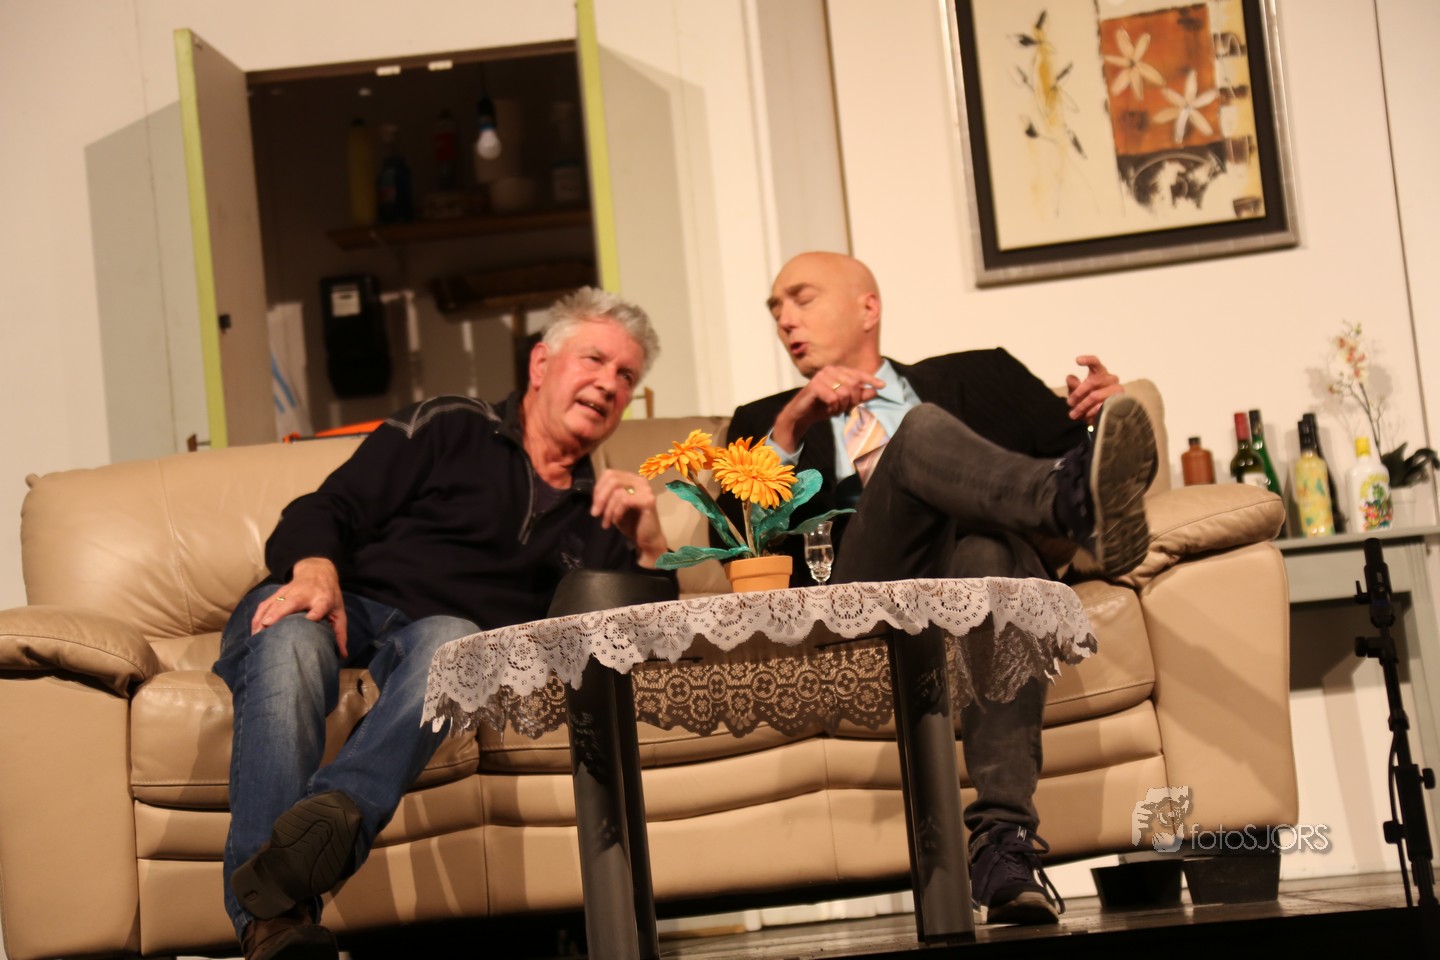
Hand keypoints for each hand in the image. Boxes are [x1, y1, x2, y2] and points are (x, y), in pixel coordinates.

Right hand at [250, 557, 349, 655]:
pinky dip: (258, 616)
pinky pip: (266, 603)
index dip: (316, 612)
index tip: (310, 618)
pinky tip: (254, 630)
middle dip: (279, 612)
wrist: (318, 571)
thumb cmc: (329, 596)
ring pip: (275, 602)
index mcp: (323, 598)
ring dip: (264, 616)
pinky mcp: (278, 592)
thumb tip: (342, 655)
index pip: (320, 605)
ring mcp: (290, 591)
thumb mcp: (339, 612)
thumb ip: (340, 633)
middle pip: (291, 602)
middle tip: (267, 625)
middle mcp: (306, 594)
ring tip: (256, 633)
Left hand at [592, 469, 668, 567]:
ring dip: (608, 510)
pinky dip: (616, 512)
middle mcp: (640, 481)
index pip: (610, 474)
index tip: (594, 505)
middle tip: (595, 513)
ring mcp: (646, 490)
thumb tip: (595, 493)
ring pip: (617, 492)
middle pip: (613, 480)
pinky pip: (625, 501)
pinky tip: (617, 521)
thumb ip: (607, 495)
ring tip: (606, 523)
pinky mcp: (648, 501)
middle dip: (600, 497)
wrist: (647, 540)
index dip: (598, 488)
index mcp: (631, 479)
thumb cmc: (631, 523)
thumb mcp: (614, 506)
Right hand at [770, 365, 884, 450]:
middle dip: (852, 401)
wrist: (802, 414)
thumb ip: (859, 396)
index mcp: (837, 371)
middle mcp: (829, 370)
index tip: (883, 386)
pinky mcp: (814, 386)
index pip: (858, 374)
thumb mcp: (844, 402)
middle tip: (843, 408)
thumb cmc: (823, 406)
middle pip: (853, 385)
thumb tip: (875, 391)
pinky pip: (833, 398)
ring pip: (844, 393)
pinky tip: (827, 409)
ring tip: (834, 409)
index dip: (871, 380)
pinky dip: (833, 408)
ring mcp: (821, 377)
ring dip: (841, 406)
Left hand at [1065, 355, 1123, 423]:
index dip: (1087, 360)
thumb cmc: (1088, 399)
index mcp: (1100, 372)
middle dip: (1078, 393)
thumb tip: (1069, 377)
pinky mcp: (1119, 402)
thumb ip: (1073, 385)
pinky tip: (1085, 416)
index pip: (1095, 362)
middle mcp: (1111, 378)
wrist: (1102, 415)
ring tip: (1073, 414)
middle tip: (1069, 403)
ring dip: (1082, 405)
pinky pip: (1102, 406)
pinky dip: (1091, 412)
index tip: (1077, 360)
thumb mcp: (1077, 392)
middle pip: (1092, 381)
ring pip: (1095, 395)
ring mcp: (1117, 390)